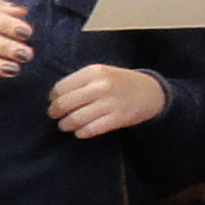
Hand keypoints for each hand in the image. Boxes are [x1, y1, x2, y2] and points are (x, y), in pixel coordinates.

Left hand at [46, 63, 162, 138]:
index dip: (53, 98)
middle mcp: (101, 86)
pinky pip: (90, 130)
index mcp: (94, 72)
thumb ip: (78, 82)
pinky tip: (80, 131)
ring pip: (75, 119)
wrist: (151, 92)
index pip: (60, 88)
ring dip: (65, 125)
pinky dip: (80, 133)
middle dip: (55, 113)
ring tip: (66, 125)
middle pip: (64, 104)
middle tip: (56, 116)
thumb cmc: (119, 83)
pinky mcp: (117, 118)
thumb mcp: (100, 73)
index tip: (53, 102)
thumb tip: (53, 98)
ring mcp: (110, 103)